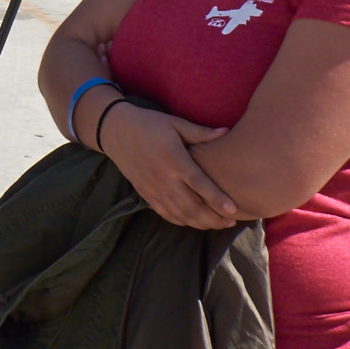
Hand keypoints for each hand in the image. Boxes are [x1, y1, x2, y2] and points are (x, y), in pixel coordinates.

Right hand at [97, 102, 236, 229]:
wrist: (115, 131)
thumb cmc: (149, 124)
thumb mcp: (175, 123)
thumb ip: (200, 132)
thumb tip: (227, 132)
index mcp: (173, 159)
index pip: (199, 184)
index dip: (217, 199)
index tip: (234, 210)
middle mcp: (163, 177)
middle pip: (191, 206)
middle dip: (213, 219)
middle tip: (231, 222)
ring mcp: (152, 188)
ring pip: (179, 214)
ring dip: (200, 223)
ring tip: (217, 224)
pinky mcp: (145, 193)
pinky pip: (165, 213)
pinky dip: (181, 221)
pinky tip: (194, 221)